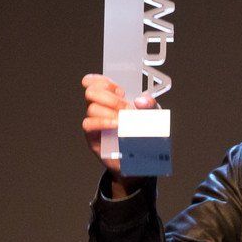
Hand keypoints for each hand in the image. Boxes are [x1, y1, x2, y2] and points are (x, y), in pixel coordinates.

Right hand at [80, 73, 155, 192]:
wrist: (140, 160)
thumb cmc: (143, 135)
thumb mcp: (152, 117)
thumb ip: (150, 105)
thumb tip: (140, 100)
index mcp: (111, 99)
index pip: (95, 82)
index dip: (101, 81)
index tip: (119, 90)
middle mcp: (100, 108)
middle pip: (91, 92)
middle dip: (111, 97)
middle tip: (126, 108)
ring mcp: (95, 121)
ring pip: (91, 108)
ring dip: (110, 111)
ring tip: (125, 120)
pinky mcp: (92, 136)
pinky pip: (88, 124)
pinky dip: (103, 122)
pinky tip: (116, 125)